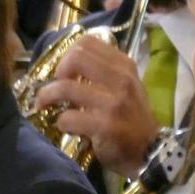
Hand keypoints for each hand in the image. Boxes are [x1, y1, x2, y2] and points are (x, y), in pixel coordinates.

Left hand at [33, 35, 160, 179]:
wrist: (150, 151)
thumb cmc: (132, 118)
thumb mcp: (125, 87)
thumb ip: (102, 73)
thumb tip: (66, 67)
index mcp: (124, 66)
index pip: (88, 42)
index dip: (68, 54)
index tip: (65, 71)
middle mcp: (121, 79)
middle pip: (75, 58)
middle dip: (57, 71)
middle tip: (55, 86)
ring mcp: (114, 102)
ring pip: (65, 87)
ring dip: (47, 96)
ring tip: (44, 105)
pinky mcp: (105, 126)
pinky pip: (68, 117)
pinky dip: (60, 121)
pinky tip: (65, 125)